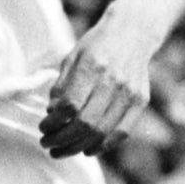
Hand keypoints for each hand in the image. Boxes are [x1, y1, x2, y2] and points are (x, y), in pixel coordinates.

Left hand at [44, 30, 149, 159]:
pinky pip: (122, 132)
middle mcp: (113, 80)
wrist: (133, 33)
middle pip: (85, 124)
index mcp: (92, 66)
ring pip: (102, 132)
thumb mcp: (72, 58)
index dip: (53, 123)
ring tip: (62, 150)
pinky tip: (88, 149)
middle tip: (48, 144)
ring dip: (78, 147)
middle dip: (62, 140)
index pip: (70, 106)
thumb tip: (52, 115)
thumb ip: (61, 86)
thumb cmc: (97, 45)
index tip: (43, 127)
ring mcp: (129, 92)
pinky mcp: (141, 100)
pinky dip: (104, 145)